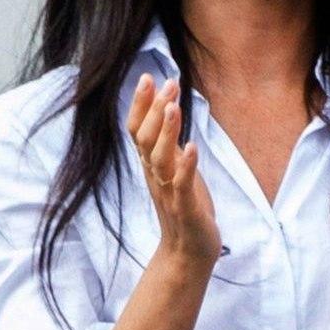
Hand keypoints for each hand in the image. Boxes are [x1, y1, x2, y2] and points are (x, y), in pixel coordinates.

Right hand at [126, 74, 220, 266]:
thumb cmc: (183, 205)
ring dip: (167, 131)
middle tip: (168, 81)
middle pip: (145, 139)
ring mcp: (168, 192)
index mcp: (151, 165)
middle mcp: (155, 176)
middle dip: (155, 109)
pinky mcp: (185, 208)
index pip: (137, 131)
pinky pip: (183, 185)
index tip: (147, 76)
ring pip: (160, 159)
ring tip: (175, 106)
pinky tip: (193, 147)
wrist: (186, 253)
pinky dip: (187, 166)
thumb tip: (167, 106)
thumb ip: (167, 141)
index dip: (140, 105)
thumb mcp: (173, 169)